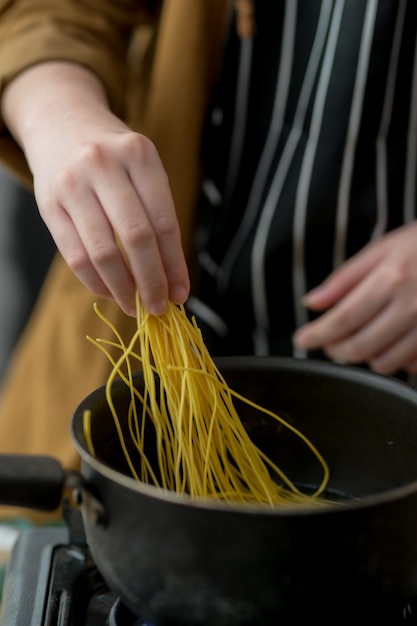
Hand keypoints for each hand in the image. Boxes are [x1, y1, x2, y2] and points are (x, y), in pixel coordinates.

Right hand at [2, 63, 189, 316]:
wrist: (61, 122)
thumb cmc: (113, 155)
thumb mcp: (143, 167)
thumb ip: (158, 216)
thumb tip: (173, 280)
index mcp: (139, 155)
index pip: (164, 221)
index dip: (174, 264)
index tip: (181, 293)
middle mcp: (104, 164)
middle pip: (136, 238)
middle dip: (152, 281)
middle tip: (159, 307)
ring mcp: (72, 184)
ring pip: (103, 252)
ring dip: (123, 289)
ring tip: (135, 305)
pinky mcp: (48, 204)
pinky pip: (74, 256)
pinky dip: (96, 282)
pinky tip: (111, 291)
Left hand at [293, 221, 416, 374]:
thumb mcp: (382, 250)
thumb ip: (344, 279)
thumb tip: (311, 302)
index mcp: (391, 280)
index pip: (343, 319)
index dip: (317, 334)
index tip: (302, 339)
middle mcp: (411, 307)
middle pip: (359, 347)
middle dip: (335, 349)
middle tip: (328, 341)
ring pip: (383, 363)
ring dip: (363, 356)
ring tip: (359, 338)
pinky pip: (409, 365)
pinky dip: (394, 359)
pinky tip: (390, 341)